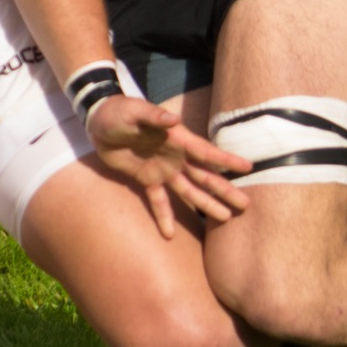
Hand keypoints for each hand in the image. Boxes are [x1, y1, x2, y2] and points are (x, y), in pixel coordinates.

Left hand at [87, 97, 253, 238]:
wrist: (98, 121)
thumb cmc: (118, 111)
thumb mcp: (135, 111)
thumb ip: (154, 116)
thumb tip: (173, 118)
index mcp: (177, 139)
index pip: (206, 152)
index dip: (226, 160)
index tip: (248, 167)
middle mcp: (175, 157)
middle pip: (204, 176)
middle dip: (224, 190)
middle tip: (246, 205)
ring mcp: (162, 170)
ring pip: (189, 191)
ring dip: (206, 204)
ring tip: (225, 218)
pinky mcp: (146, 179)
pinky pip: (157, 201)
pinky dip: (163, 216)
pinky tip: (169, 234)